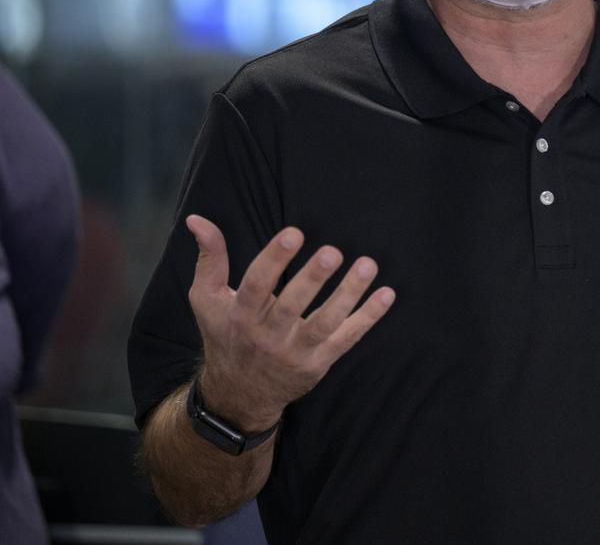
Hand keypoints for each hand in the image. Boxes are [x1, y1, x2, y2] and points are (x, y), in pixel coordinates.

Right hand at [186, 214, 395, 430]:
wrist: (238, 394)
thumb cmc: (225, 334)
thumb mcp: (207, 299)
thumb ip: (210, 259)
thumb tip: (198, 219)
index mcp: (240, 315)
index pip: (256, 285)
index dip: (274, 259)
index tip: (294, 232)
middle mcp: (267, 336)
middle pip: (292, 306)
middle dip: (312, 279)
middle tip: (332, 251)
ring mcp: (295, 352)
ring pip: (325, 323)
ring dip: (349, 295)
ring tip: (368, 265)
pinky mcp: (319, 363)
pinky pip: (347, 339)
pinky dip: (368, 318)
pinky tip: (387, 294)